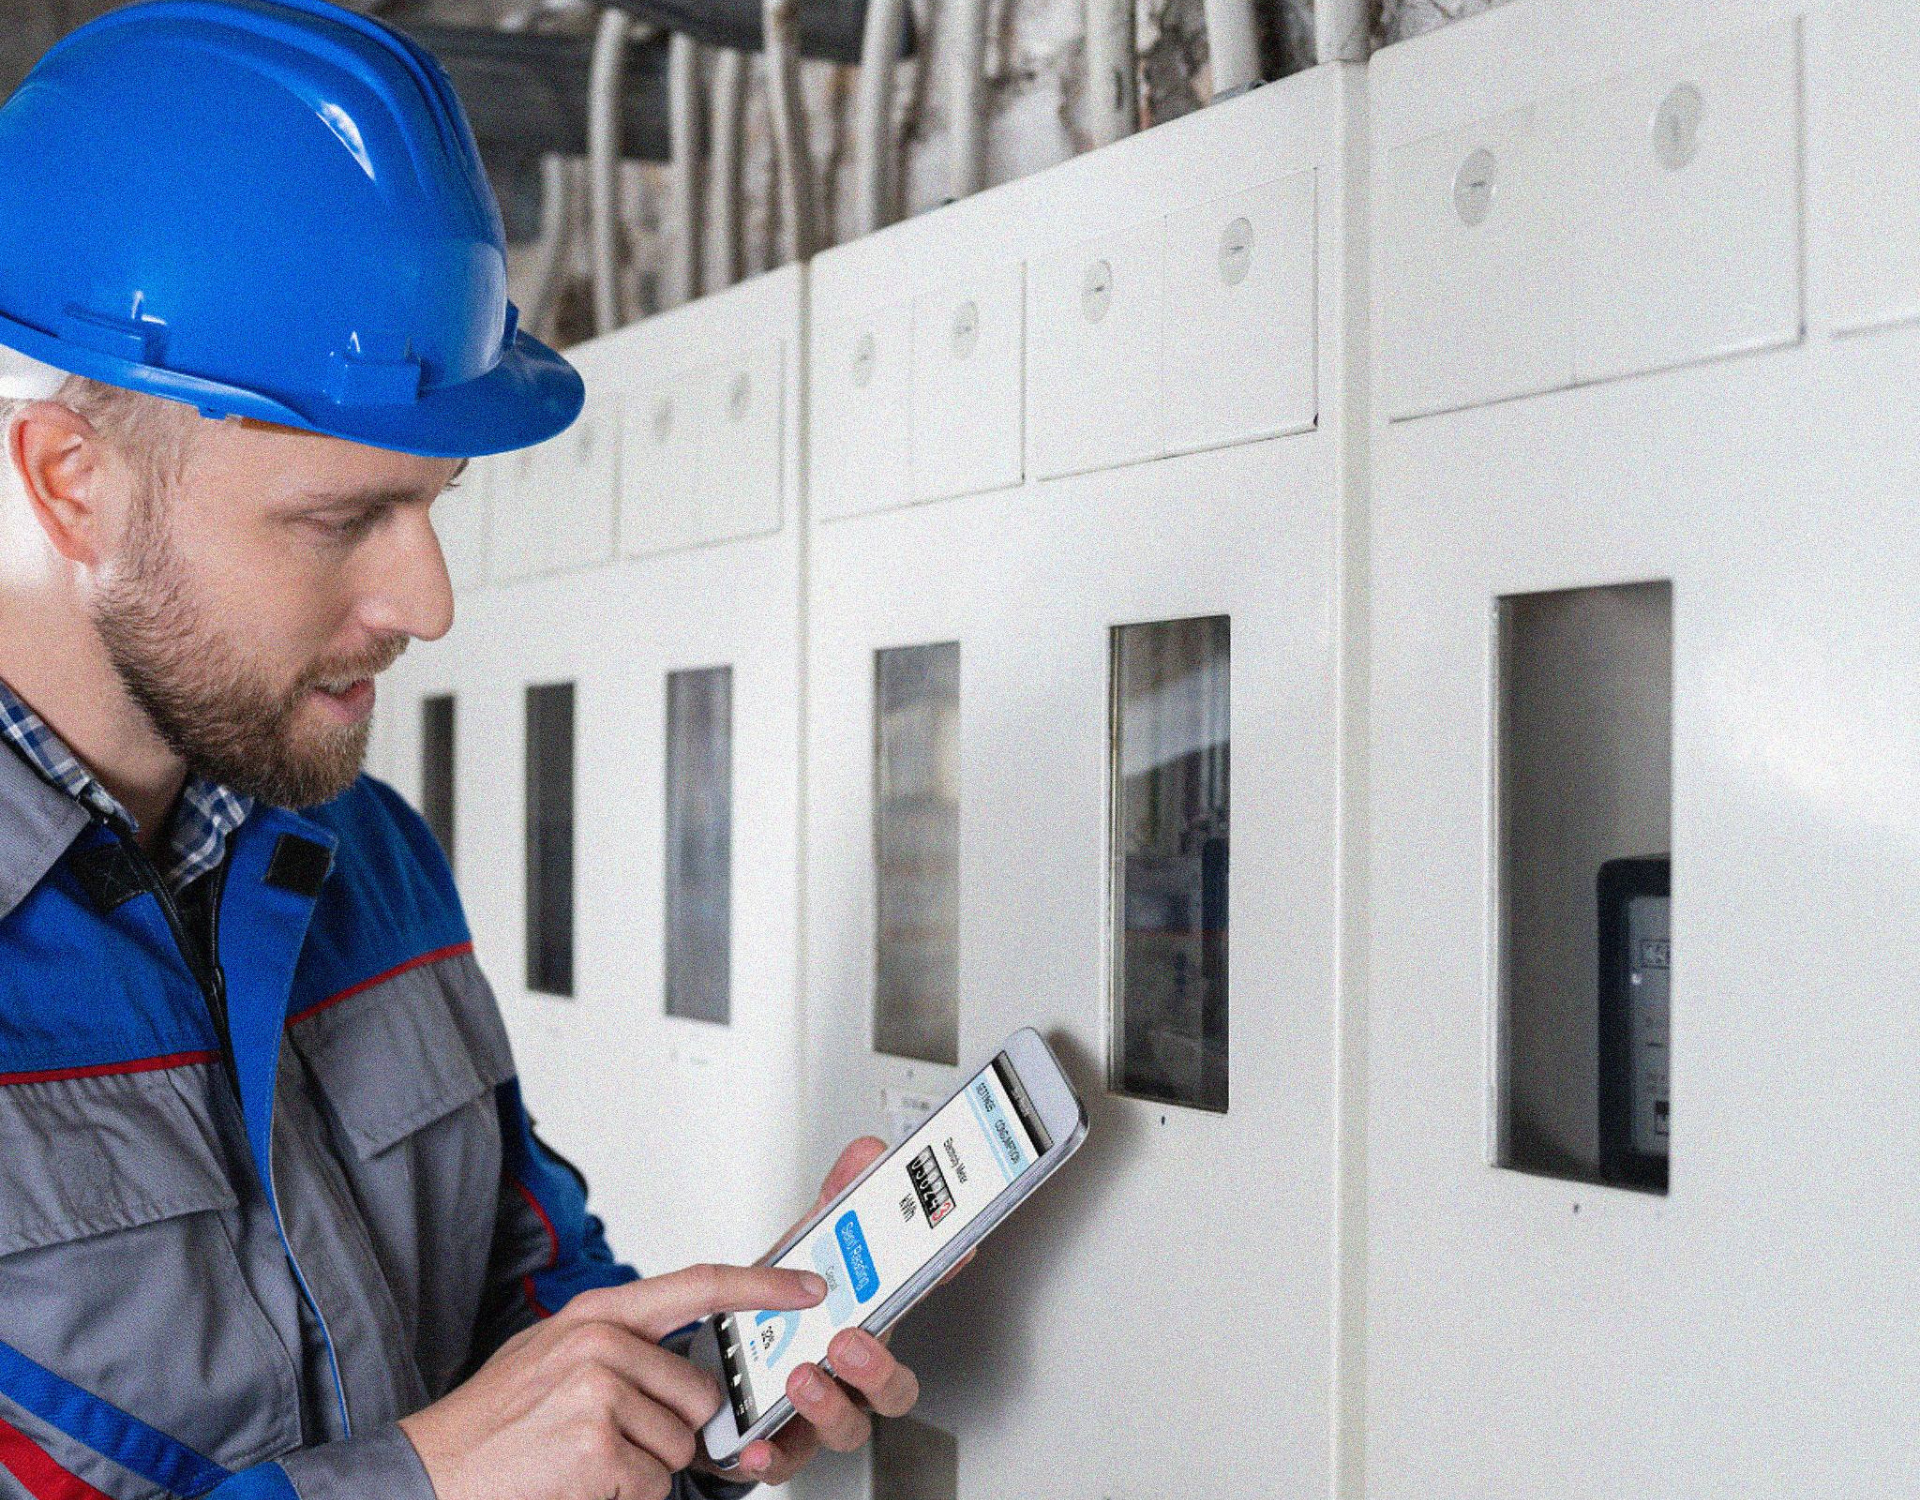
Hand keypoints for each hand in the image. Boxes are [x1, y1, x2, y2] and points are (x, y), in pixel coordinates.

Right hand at [399, 1263, 825, 1499]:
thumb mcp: (553, 1361)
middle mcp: (602, 1340)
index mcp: (597, 1314)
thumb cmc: (490, 1428)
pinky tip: (578, 1484)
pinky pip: (653, 1484)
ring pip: (681, 1445)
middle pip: (701, 1394)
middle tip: (613, 1444)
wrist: (427, 1476)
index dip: (761, 1284)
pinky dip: (624, 1498)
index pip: (699, 1284)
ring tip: (583, 1463)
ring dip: (642, 1471)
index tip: (806, 1286)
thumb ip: (620, 1353)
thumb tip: (685, 1374)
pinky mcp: (596, 1441)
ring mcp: (599, 1387)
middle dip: (674, 1434)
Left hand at [693, 1138, 973, 1487]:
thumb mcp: (804, 1246)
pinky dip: (771, 1457)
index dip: (938, 1275)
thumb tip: (867, 1155)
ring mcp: (819, 1413)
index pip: (912, 1305)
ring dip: (830, 1406)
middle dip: (879, 1367)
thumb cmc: (779, 1308)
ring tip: (800, 1377)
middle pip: (894, 1390)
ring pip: (848, 1429)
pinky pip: (784, 1462)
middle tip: (850, 1339)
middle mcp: (851, 1376)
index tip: (954, 1247)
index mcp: (866, 1322)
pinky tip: (755, 1443)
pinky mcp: (777, 1444)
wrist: (722, 1361)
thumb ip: (836, 1199)